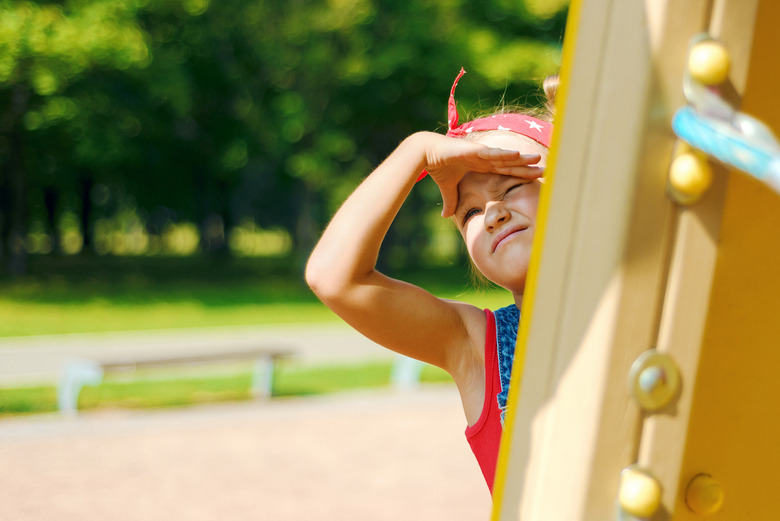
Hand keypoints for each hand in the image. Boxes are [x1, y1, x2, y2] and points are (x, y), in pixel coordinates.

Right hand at [419, 133, 543, 216]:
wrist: (426, 154)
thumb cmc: (438, 167)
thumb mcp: (448, 189)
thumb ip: (451, 201)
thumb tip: (446, 216)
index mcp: (482, 165)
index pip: (506, 171)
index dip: (521, 174)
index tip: (536, 177)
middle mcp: (485, 158)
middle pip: (511, 164)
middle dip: (528, 166)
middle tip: (546, 169)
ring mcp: (481, 153)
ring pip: (506, 157)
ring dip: (522, 158)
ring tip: (538, 159)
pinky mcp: (475, 150)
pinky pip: (493, 153)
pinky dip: (504, 154)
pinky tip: (517, 155)